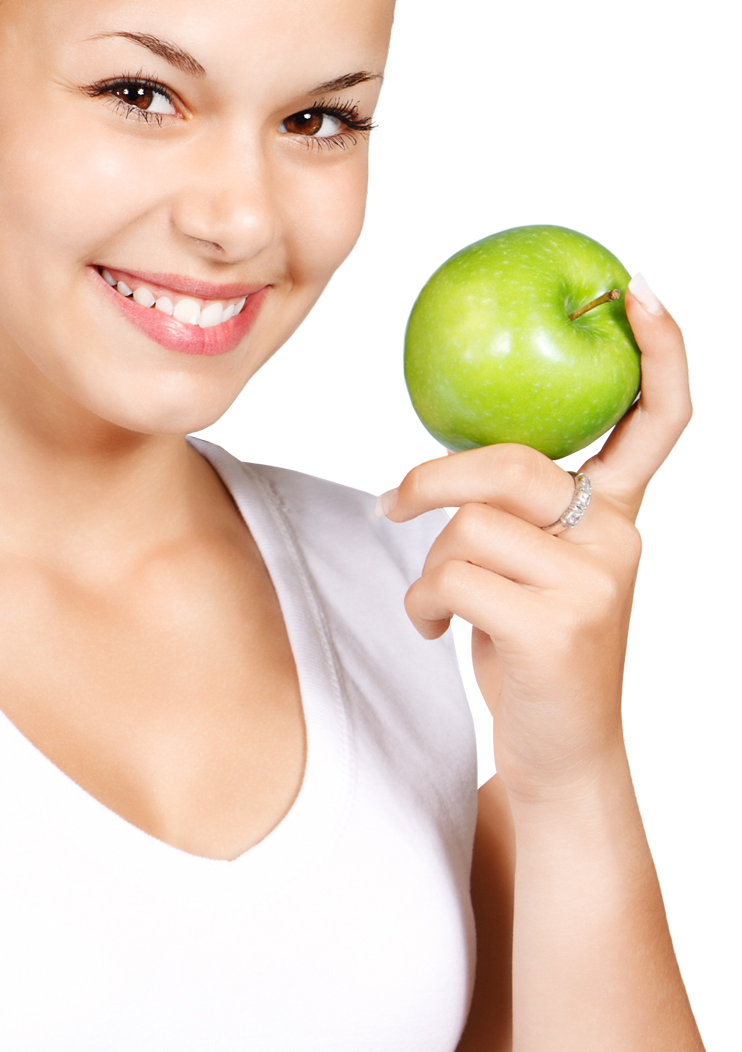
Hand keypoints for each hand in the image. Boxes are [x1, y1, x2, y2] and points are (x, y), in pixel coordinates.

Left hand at [380, 280, 694, 802]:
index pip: (656, 421)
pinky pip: (452, 577)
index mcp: (619, 515)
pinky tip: (438, 630)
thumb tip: (423, 462)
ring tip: (440, 603)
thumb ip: (512, 513)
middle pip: (510, 464)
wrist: (558, 757)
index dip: (656, 352)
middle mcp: (619, 538)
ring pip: (470, 526)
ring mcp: (593, 581)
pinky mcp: (556, 625)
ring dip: (431, 565)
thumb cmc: (529, 651)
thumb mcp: (531, 570)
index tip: (632, 293)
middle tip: (394, 499)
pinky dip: (424, 603)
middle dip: (435, 479)